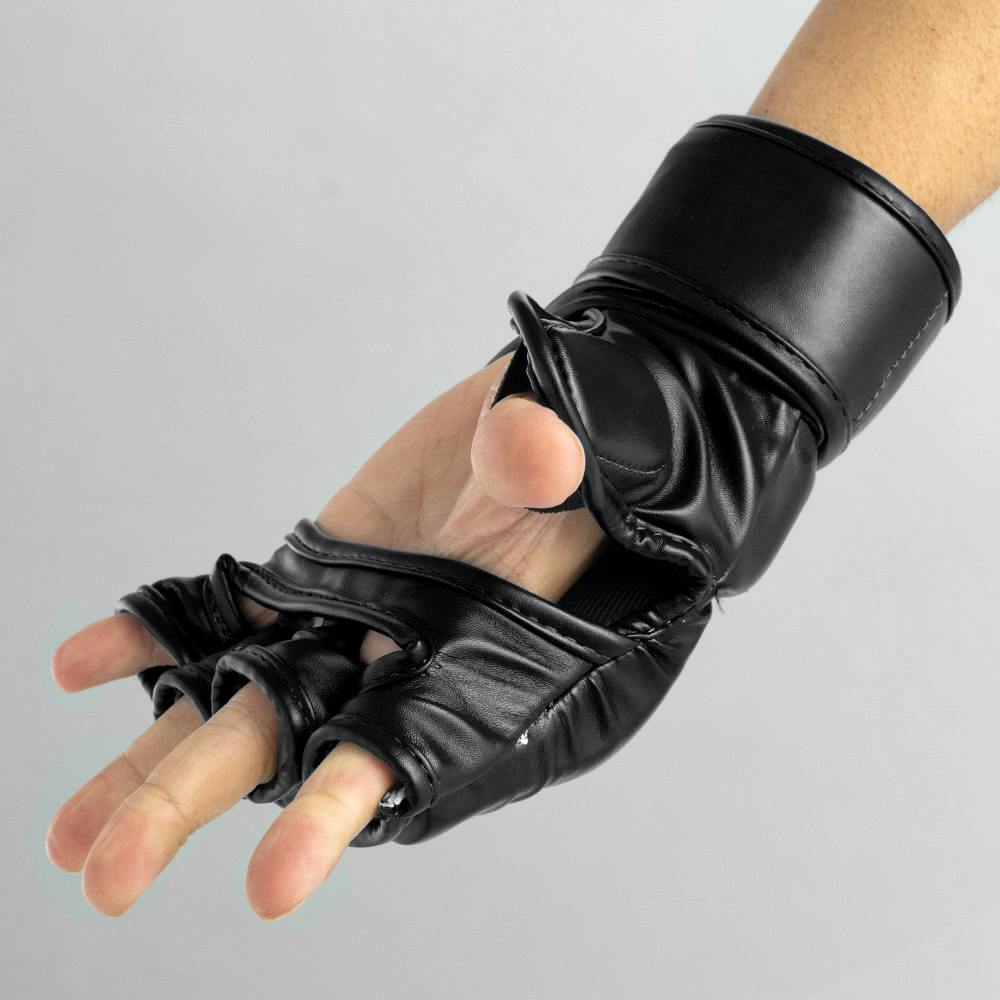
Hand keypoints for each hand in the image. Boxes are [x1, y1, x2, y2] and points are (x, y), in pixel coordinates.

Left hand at [47, 353, 602, 918]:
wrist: (553, 415)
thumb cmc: (597, 446)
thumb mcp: (592, 447)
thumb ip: (554, 456)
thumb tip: (524, 454)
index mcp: (475, 648)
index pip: (401, 746)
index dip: (336, 809)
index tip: (273, 886)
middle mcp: (400, 651)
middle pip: (283, 738)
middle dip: (192, 802)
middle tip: (107, 878)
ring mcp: (345, 612)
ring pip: (237, 696)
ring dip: (153, 762)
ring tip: (71, 841)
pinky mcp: (315, 570)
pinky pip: (229, 616)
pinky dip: (158, 637)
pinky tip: (82, 663)